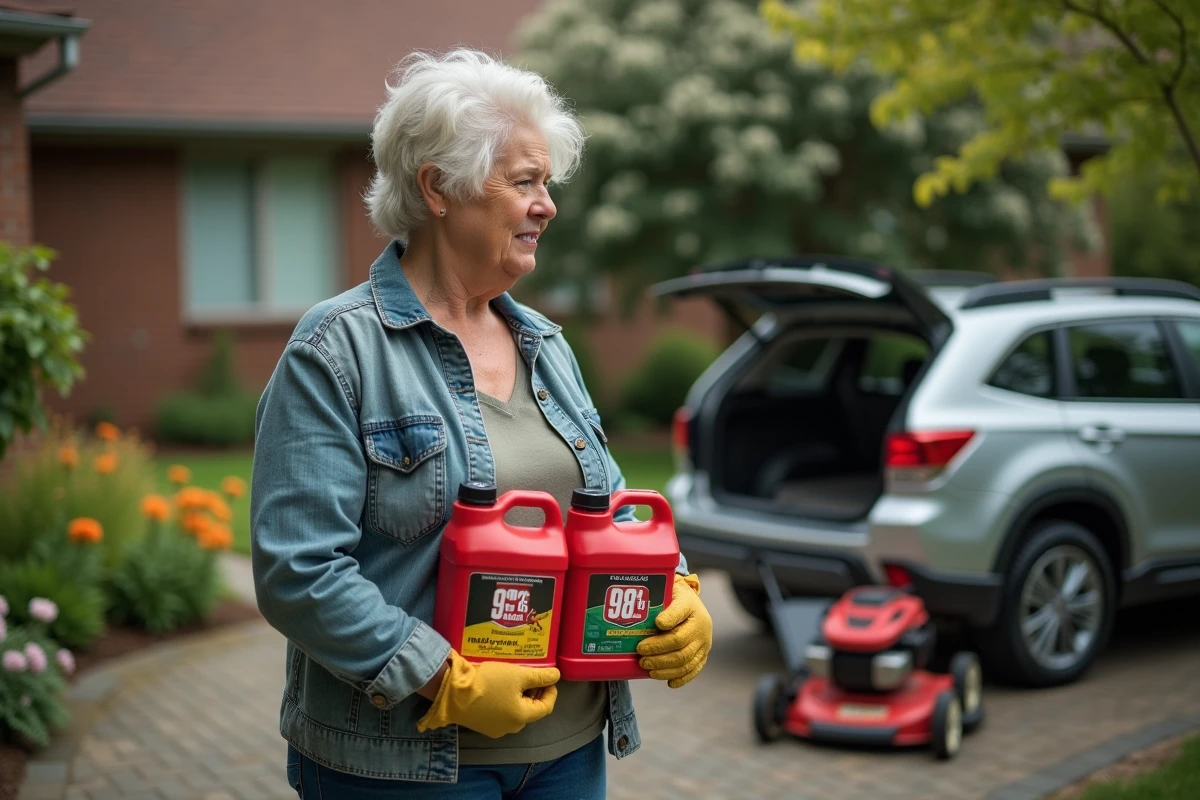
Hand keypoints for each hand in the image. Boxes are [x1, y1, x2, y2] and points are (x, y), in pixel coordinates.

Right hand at [416, 650, 559, 737]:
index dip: (550, 690)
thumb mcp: (518, 675)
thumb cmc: (489, 683)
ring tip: (514, 678)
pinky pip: (500, 712)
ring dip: (518, 696)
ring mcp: (495, 729)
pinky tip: (498, 687)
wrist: (452, 692)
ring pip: (515, 711)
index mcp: (523, 718)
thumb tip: (557, 676)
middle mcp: (511, 728)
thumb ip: (540, 677)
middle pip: (531, 709)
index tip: (548, 676)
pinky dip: (504, 701)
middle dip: (533, 691)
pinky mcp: (482, 725)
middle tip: (529, 674)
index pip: (546, 706)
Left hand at [636, 573, 711, 687]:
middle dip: (658, 654)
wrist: (690, 602)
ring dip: (665, 668)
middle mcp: (702, 628)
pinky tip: (669, 682)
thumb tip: (658, 623)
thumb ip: (663, 604)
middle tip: (641, 655)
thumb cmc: (675, 597)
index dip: (664, 628)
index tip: (654, 626)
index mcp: (692, 609)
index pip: (678, 619)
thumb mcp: (670, 591)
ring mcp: (704, 644)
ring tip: (648, 668)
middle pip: (680, 647)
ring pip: (686, 662)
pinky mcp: (703, 655)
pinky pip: (694, 670)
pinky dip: (681, 678)